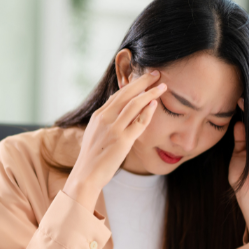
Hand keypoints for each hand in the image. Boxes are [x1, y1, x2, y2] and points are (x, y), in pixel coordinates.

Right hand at [63, 70, 166, 211]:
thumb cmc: (92, 158)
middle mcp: (105, 118)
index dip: (132, 85)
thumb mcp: (95, 135)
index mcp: (98, 116)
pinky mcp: (122, 141)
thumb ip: (106, 123)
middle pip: (126, 94)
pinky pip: (138, 123)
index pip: (117, 95)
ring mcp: (113, 129)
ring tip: (162, 86)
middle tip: (156, 73)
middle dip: (142, 82)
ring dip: (150, 93)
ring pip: (134, 104)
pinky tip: (156, 104)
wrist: (85, 175)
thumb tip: (117, 115)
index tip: (144, 79)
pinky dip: (147, 112)